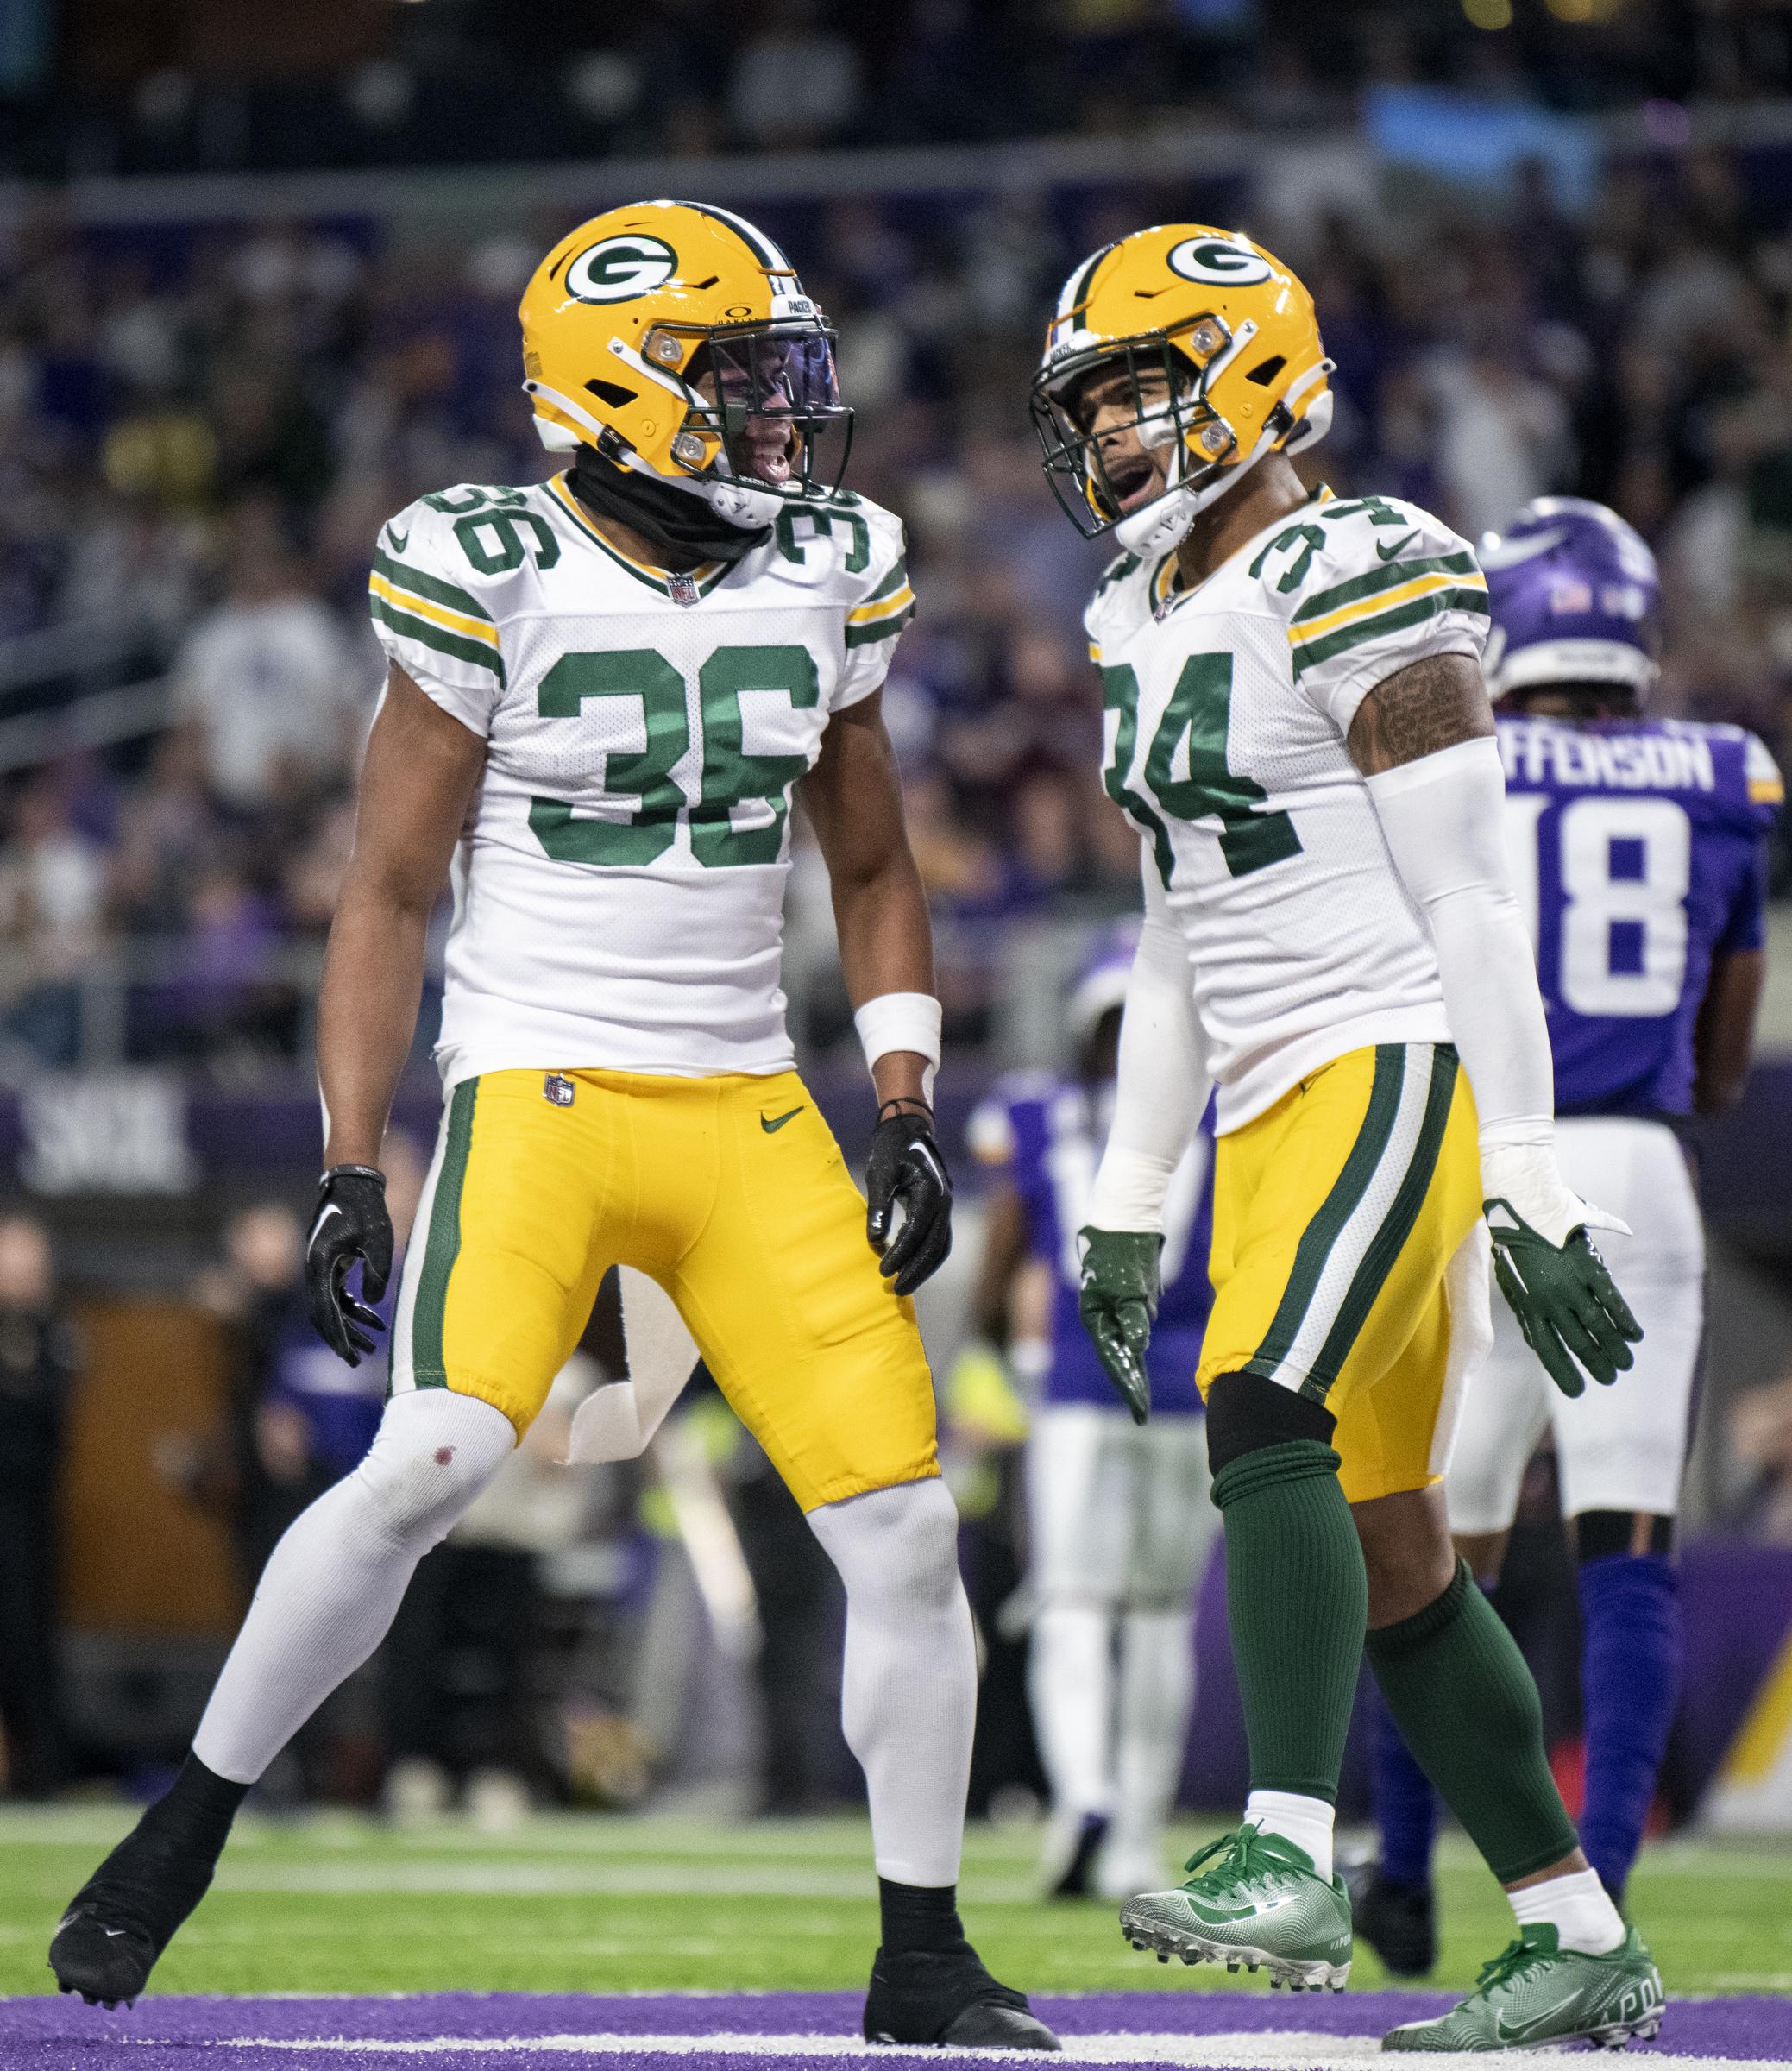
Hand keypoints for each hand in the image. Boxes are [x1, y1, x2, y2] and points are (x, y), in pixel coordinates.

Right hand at [305, 1164, 393, 1365]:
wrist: (351, 1183)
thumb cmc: (366, 1208)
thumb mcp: (377, 1239)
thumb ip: (376, 1272)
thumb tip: (372, 1303)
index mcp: (320, 1263)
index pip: (325, 1308)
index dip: (337, 1334)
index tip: (348, 1355)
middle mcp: (314, 1268)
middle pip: (324, 1313)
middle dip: (341, 1338)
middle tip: (358, 1361)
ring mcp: (320, 1267)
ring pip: (331, 1306)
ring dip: (349, 1326)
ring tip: (371, 1345)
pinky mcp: (330, 1264)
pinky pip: (337, 1295)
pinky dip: (353, 1309)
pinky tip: (373, 1320)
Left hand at [865, 1101, 952, 1296]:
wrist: (910, 1129)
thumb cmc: (891, 1149)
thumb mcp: (880, 1174)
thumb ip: (878, 1206)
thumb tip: (874, 1240)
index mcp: (931, 1191)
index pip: (917, 1231)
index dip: (900, 1254)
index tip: (883, 1271)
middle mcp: (945, 1202)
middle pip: (935, 1246)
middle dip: (915, 1270)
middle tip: (895, 1289)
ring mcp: (947, 1207)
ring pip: (941, 1247)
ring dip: (924, 1269)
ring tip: (903, 1286)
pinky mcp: (942, 1210)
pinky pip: (939, 1240)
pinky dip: (927, 1257)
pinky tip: (908, 1267)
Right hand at [1077, 1226, 1161, 1423]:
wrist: (1126, 1219)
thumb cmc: (1123, 1253)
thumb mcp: (1130, 1287)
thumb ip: (1133, 1318)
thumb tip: (1138, 1347)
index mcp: (1095, 1316)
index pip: (1114, 1358)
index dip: (1128, 1385)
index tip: (1139, 1410)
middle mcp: (1102, 1315)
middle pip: (1117, 1356)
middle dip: (1130, 1384)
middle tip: (1140, 1413)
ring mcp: (1115, 1307)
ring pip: (1126, 1344)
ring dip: (1134, 1367)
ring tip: (1140, 1395)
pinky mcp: (1129, 1298)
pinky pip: (1134, 1328)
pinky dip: (1137, 1344)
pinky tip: (1140, 1358)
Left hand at [1481, 1141, 1641, 1398]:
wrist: (1520, 1203)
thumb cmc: (1514, 1241)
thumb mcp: (1511, 1279)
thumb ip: (1527, 1309)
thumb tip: (1536, 1338)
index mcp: (1528, 1305)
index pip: (1547, 1348)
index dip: (1563, 1371)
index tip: (1577, 1391)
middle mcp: (1548, 1300)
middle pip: (1577, 1341)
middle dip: (1595, 1363)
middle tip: (1610, 1379)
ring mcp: (1568, 1284)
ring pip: (1597, 1325)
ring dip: (1614, 1347)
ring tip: (1626, 1364)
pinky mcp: (1586, 1266)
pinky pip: (1610, 1299)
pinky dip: (1624, 1318)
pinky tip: (1635, 1335)